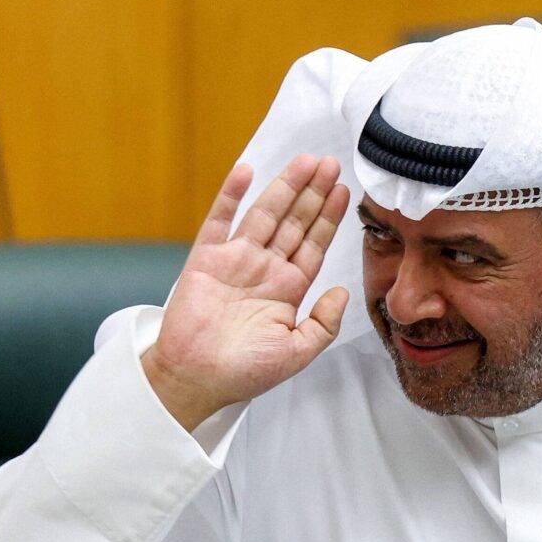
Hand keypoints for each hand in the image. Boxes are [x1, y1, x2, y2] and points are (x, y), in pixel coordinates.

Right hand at [143, 155, 351, 430]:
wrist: (197, 380)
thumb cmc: (245, 372)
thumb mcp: (298, 352)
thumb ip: (324, 323)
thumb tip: (342, 291)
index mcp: (288, 288)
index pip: (314, 244)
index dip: (329, 217)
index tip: (344, 191)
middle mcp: (265, 268)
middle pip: (295, 222)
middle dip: (313, 193)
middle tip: (330, 164)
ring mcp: (236, 260)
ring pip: (266, 214)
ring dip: (285, 187)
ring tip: (305, 161)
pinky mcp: (206, 259)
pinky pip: (220, 220)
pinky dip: (231, 195)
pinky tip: (246, 171)